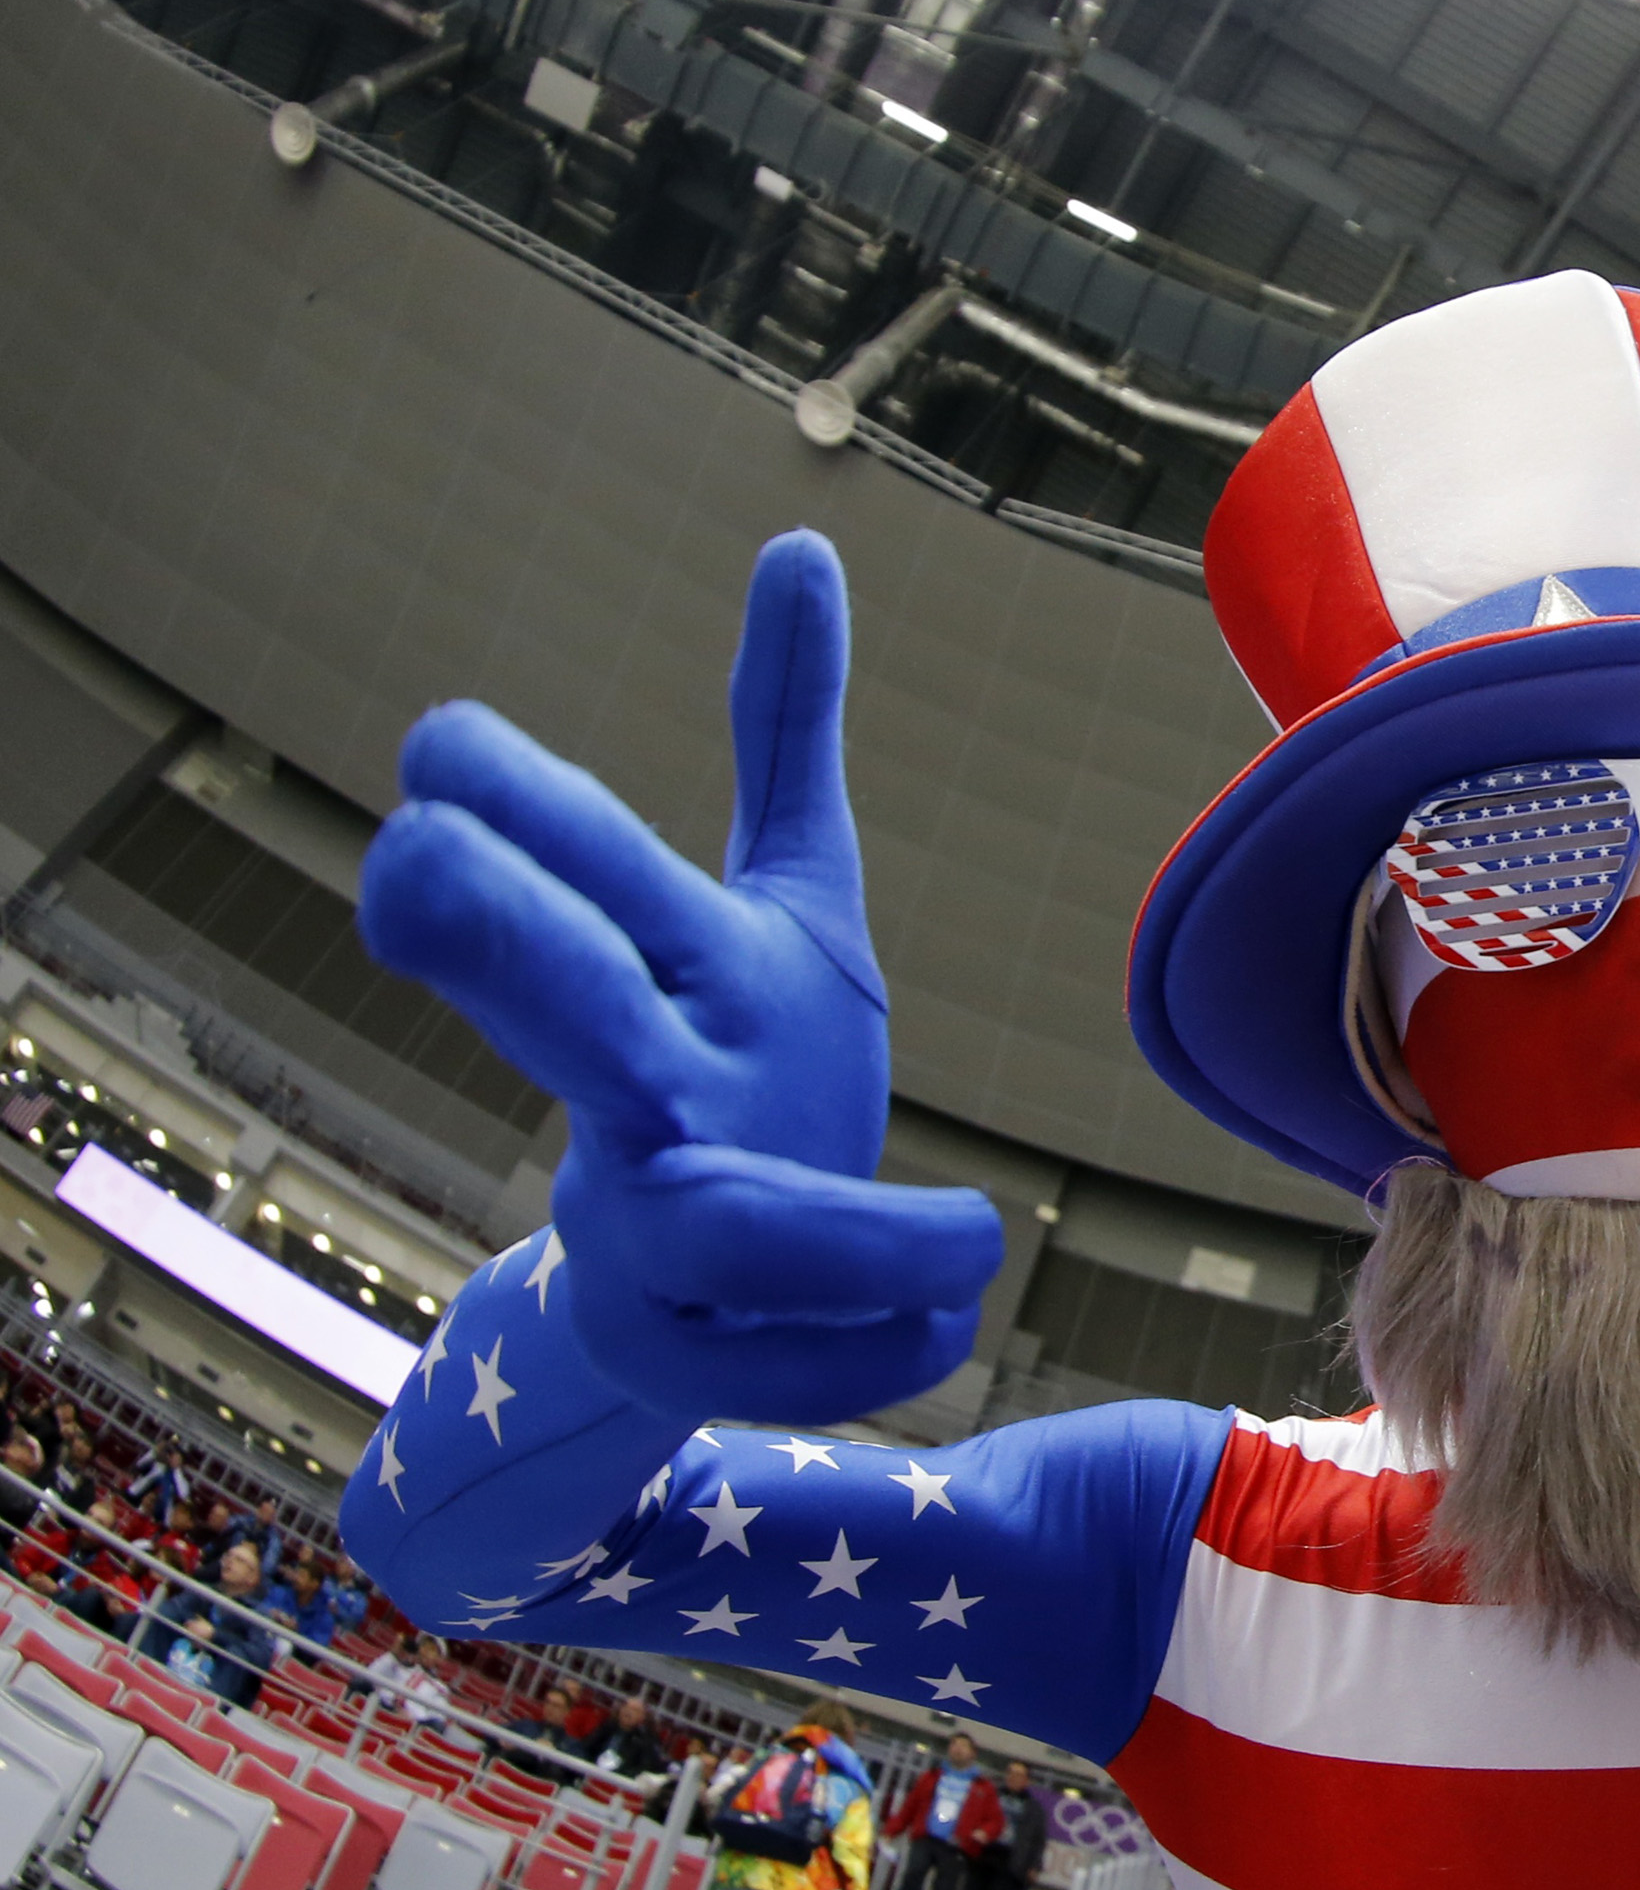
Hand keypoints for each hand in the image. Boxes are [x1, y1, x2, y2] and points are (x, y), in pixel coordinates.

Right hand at [361, 534, 1001, 1422]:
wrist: (703, 1282)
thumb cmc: (740, 1048)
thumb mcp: (783, 890)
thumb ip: (783, 729)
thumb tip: (803, 536)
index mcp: (661, 960)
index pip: (577, 865)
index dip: (510, 807)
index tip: (436, 742)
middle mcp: (639, 1082)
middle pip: (561, 1004)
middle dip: (498, 937)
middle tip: (413, 864)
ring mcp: (649, 1222)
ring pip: (719, 1221)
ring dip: (844, 1231)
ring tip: (975, 1234)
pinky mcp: (694, 1346)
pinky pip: (787, 1353)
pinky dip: (875, 1341)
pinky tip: (959, 1323)